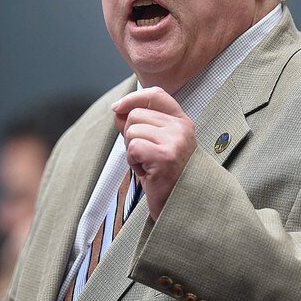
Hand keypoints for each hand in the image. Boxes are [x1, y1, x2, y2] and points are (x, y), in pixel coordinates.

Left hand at [112, 86, 195, 219]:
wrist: (182, 205)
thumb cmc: (167, 176)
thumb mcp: (155, 145)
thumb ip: (138, 125)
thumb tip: (117, 110)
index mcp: (182, 122)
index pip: (155, 95)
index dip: (133, 98)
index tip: (117, 108)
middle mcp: (181, 128)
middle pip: (136, 114)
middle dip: (130, 135)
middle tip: (144, 155)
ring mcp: (175, 142)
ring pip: (132, 131)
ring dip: (132, 151)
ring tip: (147, 165)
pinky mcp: (164, 156)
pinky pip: (133, 147)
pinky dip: (133, 162)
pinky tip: (147, 172)